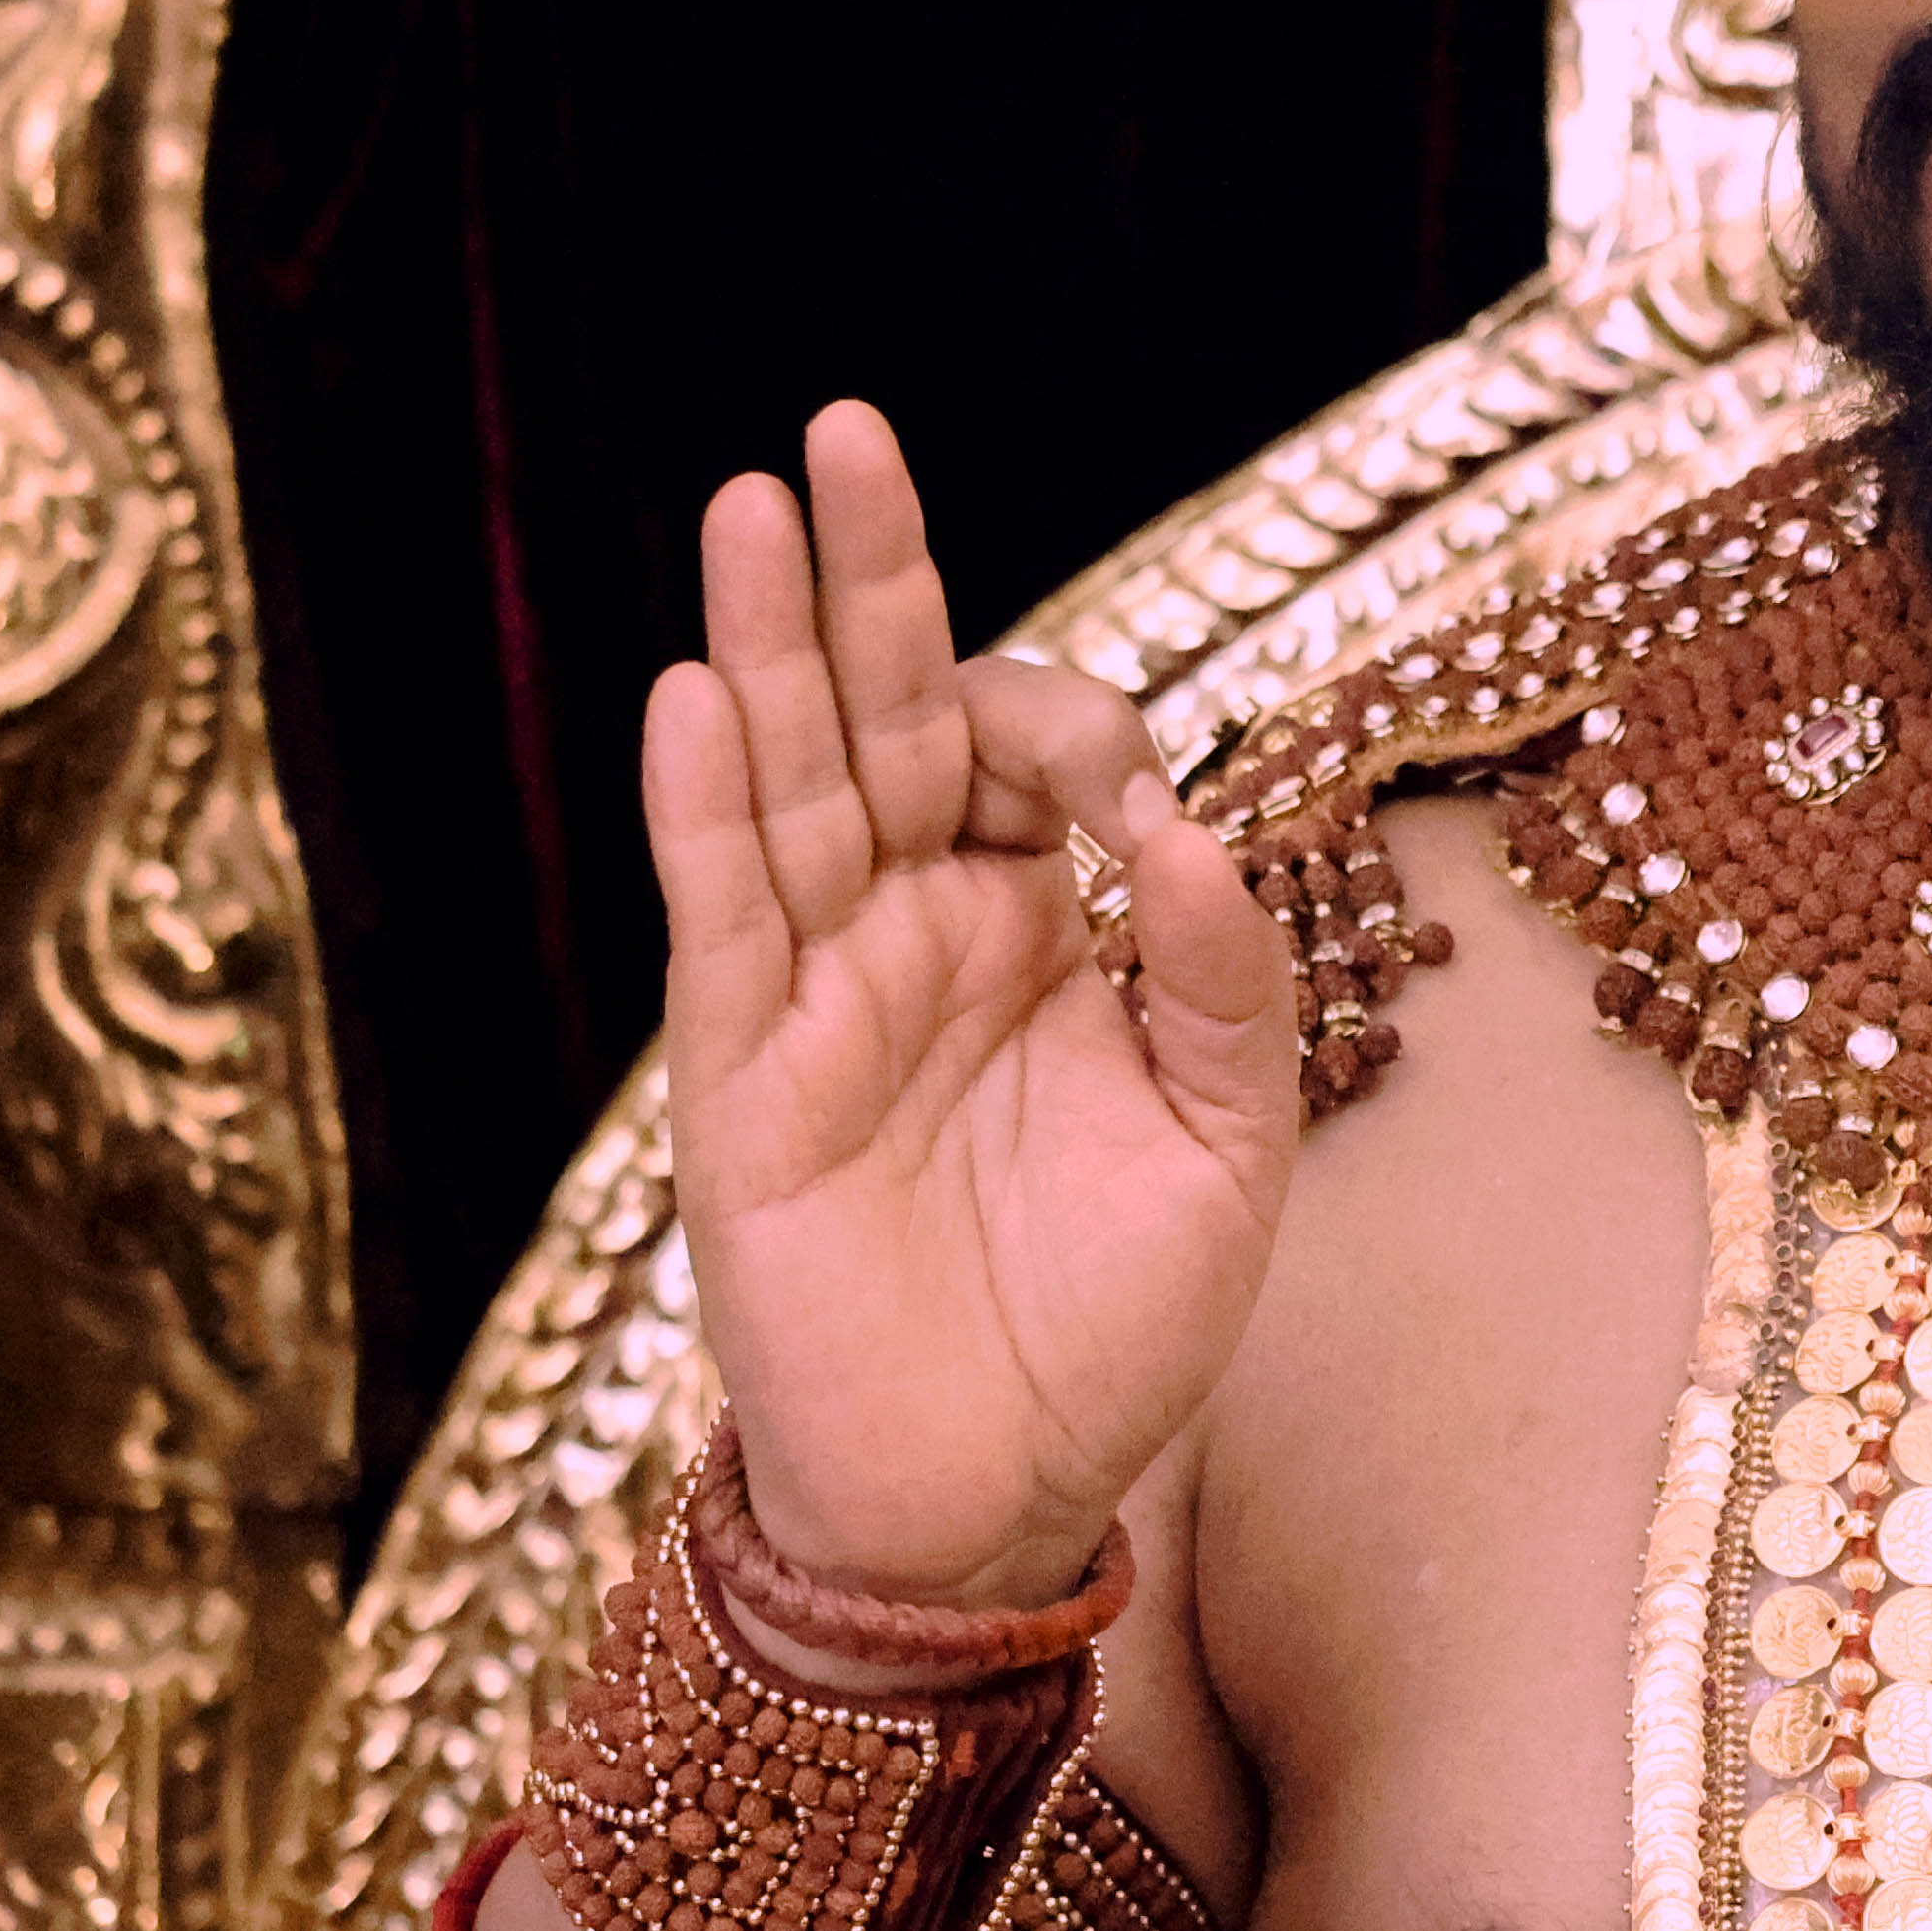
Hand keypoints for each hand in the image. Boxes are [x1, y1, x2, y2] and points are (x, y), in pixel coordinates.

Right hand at [642, 401, 1299, 1609]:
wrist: (997, 1498)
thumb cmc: (1115, 1320)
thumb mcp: (1233, 1145)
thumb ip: (1225, 980)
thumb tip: (1196, 833)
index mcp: (1041, 924)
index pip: (1037, 754)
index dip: (1085, 739)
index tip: (1135, 811)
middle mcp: (921, 929)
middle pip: (886, 716)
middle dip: (868, 577)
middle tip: (844, 432)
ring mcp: (823, 992)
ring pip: (790, 783)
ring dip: (768, 644)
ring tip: (751, 505)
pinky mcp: (742, 1081)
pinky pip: (721, 924)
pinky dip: (707, 809)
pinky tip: (698, 696)